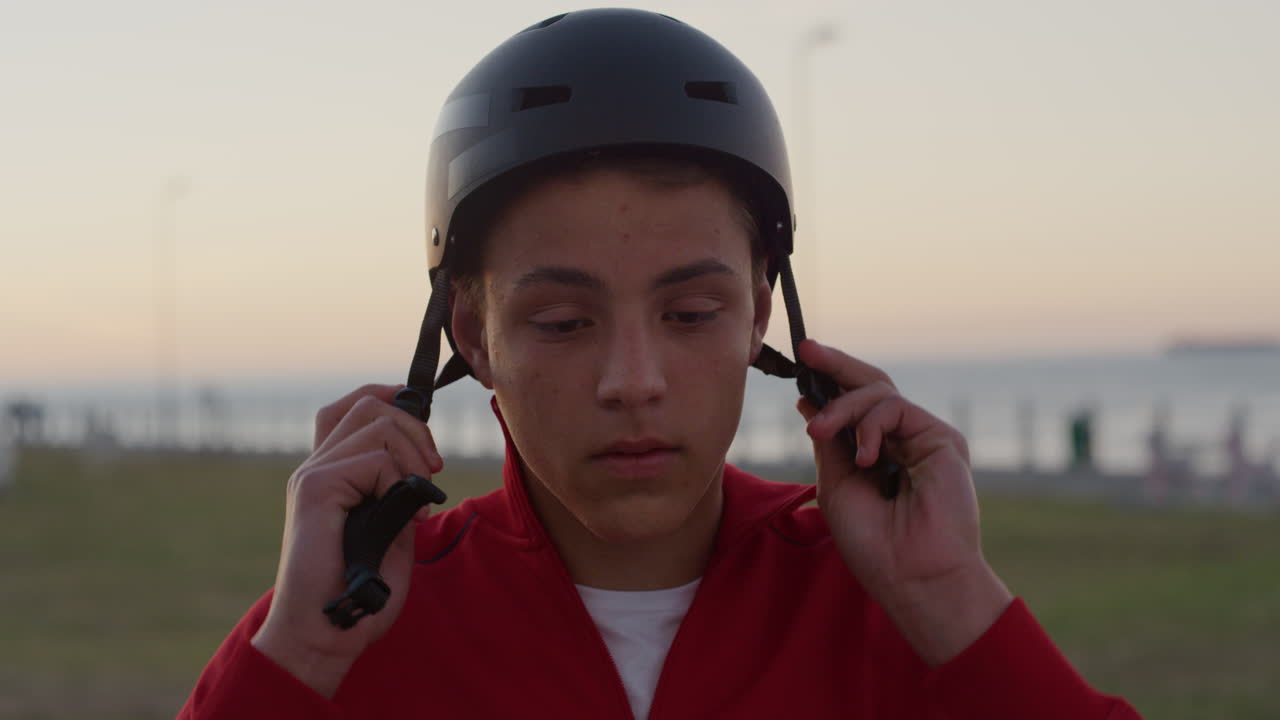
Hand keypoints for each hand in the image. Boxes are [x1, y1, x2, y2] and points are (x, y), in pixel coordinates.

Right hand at [251, 384, 443, 696]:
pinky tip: (405, 518)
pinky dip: (400, 482)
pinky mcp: (316, 488)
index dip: (388, 398)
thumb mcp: (392, 527)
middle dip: (416, 428)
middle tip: (433, 471)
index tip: (423, 424)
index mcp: (330, 473)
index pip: (350, 408)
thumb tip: (424, 457)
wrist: (328, 630)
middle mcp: (316, 467)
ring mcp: (313, 475)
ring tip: (419, 502)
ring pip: (376, 423)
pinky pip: (375, 459)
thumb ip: (399, 488)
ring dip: (413, 456)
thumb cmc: (361, 590)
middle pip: (367, 404)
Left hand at [795, 340, 1011, 665]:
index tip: (801, 364)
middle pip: (871, 386)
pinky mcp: (943, 439)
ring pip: (879, 393)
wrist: (910, 575)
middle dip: (836, 365)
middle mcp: (902, 441)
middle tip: (807, 350)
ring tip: (820, 432)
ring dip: (842, 407)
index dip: (829, 382)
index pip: (854, 406)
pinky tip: (866, 456)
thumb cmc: (873, 542)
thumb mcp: (837, 484)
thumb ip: (830, 441)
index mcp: (877, 453)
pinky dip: (871, 424)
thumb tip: (808, 400)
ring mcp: (923, 438)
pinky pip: (897, 408)